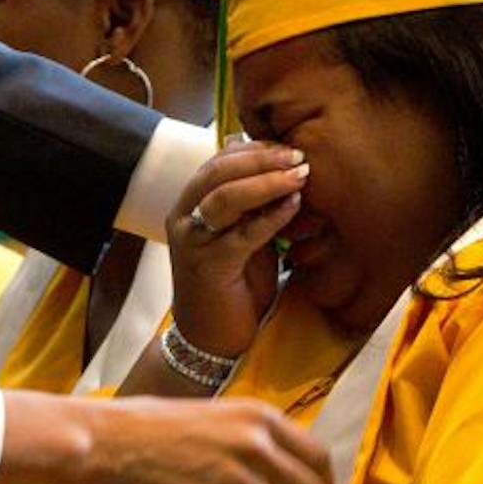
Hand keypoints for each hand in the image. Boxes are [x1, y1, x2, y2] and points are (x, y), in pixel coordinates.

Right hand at [168, 140, 308, 358]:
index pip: (217, 162)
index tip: (288, 146)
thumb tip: (286, 169)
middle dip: (261, 159)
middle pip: (219, 172)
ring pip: (226, 198)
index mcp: (189, 204)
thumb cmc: (233, 284)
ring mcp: (192, 242)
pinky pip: (242, 235)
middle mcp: (183, 217)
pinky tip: (293, 206)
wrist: (211, 337)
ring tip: (299, 175)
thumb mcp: (244, 235)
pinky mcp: (208, 267)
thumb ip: (255, 206)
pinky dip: (271, 217)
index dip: (254, 150)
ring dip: (266, 182)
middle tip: (298, 155)